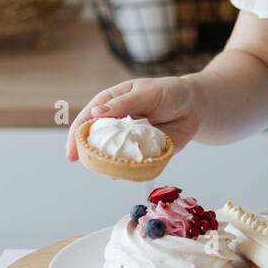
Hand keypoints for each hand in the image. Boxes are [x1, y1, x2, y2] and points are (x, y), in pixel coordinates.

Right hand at [65, 75, 203, 161]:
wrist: (195, 107)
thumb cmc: (170, 93)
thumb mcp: (148, 92)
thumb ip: (125, 103)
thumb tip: (97, 112)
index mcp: (112, 103)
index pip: (88, 118)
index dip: (77, 135)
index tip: (72, 153)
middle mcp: (116, 124)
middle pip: (95, 141)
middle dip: (90, 155)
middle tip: (90, 166)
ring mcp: (128, 140)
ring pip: (112, 157)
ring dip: (110, 166)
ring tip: (112, 171)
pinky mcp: (143, 154)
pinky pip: (132, 166)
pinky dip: (129, 172)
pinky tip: (128, 175)